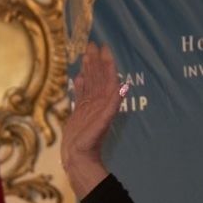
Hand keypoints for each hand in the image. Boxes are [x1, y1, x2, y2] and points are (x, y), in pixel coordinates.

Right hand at [60, 41, 121, 197]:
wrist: (78, 158)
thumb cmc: (90, 142)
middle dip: (95, 60)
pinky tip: (79, 76)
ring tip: (85, 54)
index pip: (107, 77)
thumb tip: (123, 87)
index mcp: (105, 102)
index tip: (103, 47)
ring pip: (89, 83)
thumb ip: (112, 105)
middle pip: (97, 76)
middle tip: (91, 43)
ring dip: (88, 68)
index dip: (106, 62)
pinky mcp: (79, 113)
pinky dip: (80, 84)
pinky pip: (81, 94)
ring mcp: (88, 107)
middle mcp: (98, 102)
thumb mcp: (102, 122)